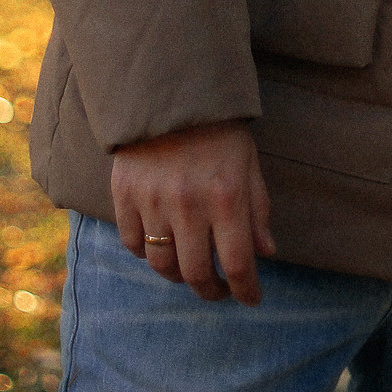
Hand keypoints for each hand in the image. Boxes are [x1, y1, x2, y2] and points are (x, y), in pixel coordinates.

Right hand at [109, 120, 275, 305]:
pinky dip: (146, 253)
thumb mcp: (248, 164)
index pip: (238, 263)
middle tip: (219, 290)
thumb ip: (257, 209)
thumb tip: (267, 253)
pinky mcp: (124, 195)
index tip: (251, 298)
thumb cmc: (218, 130)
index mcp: (226, 197)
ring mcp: (153, 201)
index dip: (246, 290)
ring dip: (178, 277)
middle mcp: (189, 205)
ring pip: (161, 265)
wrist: (169, 93)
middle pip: (196, 274)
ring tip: (190, 272)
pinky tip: (160, 247)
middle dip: (212, 291)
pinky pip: (132, 243)